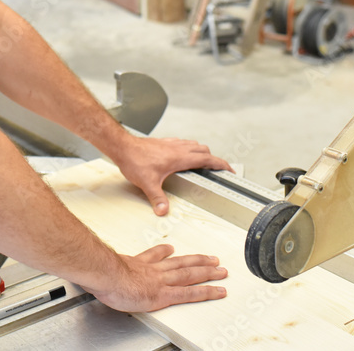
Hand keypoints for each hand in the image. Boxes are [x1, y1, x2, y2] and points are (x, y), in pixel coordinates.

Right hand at [90, 244, 227, 311]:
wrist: (107, 274)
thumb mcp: (105, 264)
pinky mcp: (165, 294)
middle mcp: (154, 270)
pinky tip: (216, 291)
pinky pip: (190, 293)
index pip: (156, 256)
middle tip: (211, 259)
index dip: (164, 253)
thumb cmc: (103, 272)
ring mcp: (162, 281)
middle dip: (197, 260)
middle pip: (180, 263)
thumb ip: (108, 266)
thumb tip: (99, 268)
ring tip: (220, 270)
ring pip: (190, 274)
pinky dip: (206, 291)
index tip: (171, 250)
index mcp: (139, 263)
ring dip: (207, 271)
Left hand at [114, 135, 232, 215]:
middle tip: (216, 169)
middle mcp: (179, 148)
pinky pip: (182, 143)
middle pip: (204, 151)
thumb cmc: (135, 160)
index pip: (208, 159)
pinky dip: (188, 149)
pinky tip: (181, 157)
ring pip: (194, 145)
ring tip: (201, 164)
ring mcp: (172, 144)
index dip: (221, 164)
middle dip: (213, 160)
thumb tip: (163, 211)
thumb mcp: (148, 184)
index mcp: (180, 158)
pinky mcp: (164, 142)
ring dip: (201, 153)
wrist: (123, 146)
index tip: (229, 170)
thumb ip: (157, 198)